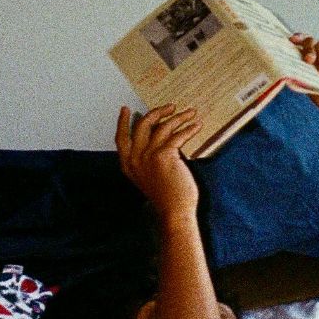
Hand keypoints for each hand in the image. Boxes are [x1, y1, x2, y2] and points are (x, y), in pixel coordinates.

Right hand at [116, 105, 199, 219]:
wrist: (174, 211)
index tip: (126, 109)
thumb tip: (158, 136)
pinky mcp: (164, 156)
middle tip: (171, 107)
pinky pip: (178, 135)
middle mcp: (135, 158)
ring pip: (163, 127)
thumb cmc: (166, 197)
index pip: (121, 138)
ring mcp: (148, 156)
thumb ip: (147, 160)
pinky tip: (197, 125)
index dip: (122, 122)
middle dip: (157, 112)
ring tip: (191, 113)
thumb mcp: (148, 177)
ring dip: (179, 117)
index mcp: (128, 164)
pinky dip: (189, 128)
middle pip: (142, 125)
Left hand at [290, 34, 318, 125]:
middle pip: (311, 41)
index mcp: (307, 57)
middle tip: (309, 60)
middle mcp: (318, 52)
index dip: (297, 38)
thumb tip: (287, 73)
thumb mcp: (309, 86)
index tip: (292, 40)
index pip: (300, 43)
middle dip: (309, 49)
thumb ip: (300, 77)